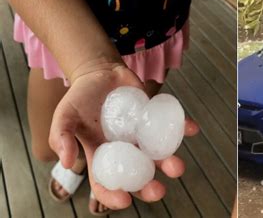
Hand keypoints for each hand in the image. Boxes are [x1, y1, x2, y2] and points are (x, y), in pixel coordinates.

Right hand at [48, 62, 198, 208]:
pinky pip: (173, 126)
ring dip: (170, 162)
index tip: (124, 199)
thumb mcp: (64, 116)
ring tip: (176, 166)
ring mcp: (143, 136)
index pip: (107, 183)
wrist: (100, 73)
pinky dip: (184, 127)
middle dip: (150, 187)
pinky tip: (191, 128)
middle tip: (157, 190)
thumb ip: (62, 137)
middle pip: (140, 176)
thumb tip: (67, 163)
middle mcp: (126, 151)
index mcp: (104, 157)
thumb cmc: (80, 99)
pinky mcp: (156, 118)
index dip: (114, 195)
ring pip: (160, 155)